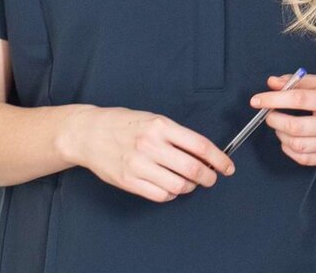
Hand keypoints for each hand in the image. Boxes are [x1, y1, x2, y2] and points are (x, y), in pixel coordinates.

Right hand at [60, 106, 233, 202]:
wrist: (88, 133)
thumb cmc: (124, 125)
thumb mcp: (154, 120)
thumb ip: (178, 136)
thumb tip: (205, 154)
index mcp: (161, 126)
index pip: (200, 146)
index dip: (219, 159)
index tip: (227, 167)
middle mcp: (151, 145)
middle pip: (192, 169)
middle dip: (208, 177)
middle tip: (211, 178)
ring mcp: (138, 165)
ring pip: (178, 186)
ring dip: (189, 187)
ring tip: (188, 182)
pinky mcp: (128, 181)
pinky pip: (159, 195)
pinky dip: (171, 194)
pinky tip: (170, 187)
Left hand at [251, 72, 315, 166]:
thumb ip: (297, 82)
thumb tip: (272, 83)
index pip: (299, 99)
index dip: (274, 100)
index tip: (257, 100)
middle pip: (296, 127)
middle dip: (274, 121)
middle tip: (269, 115)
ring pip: (297, 145)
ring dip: (281, 135)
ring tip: (281, 126)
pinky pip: (304, 158)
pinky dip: (290, 150)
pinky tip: (289, 140)